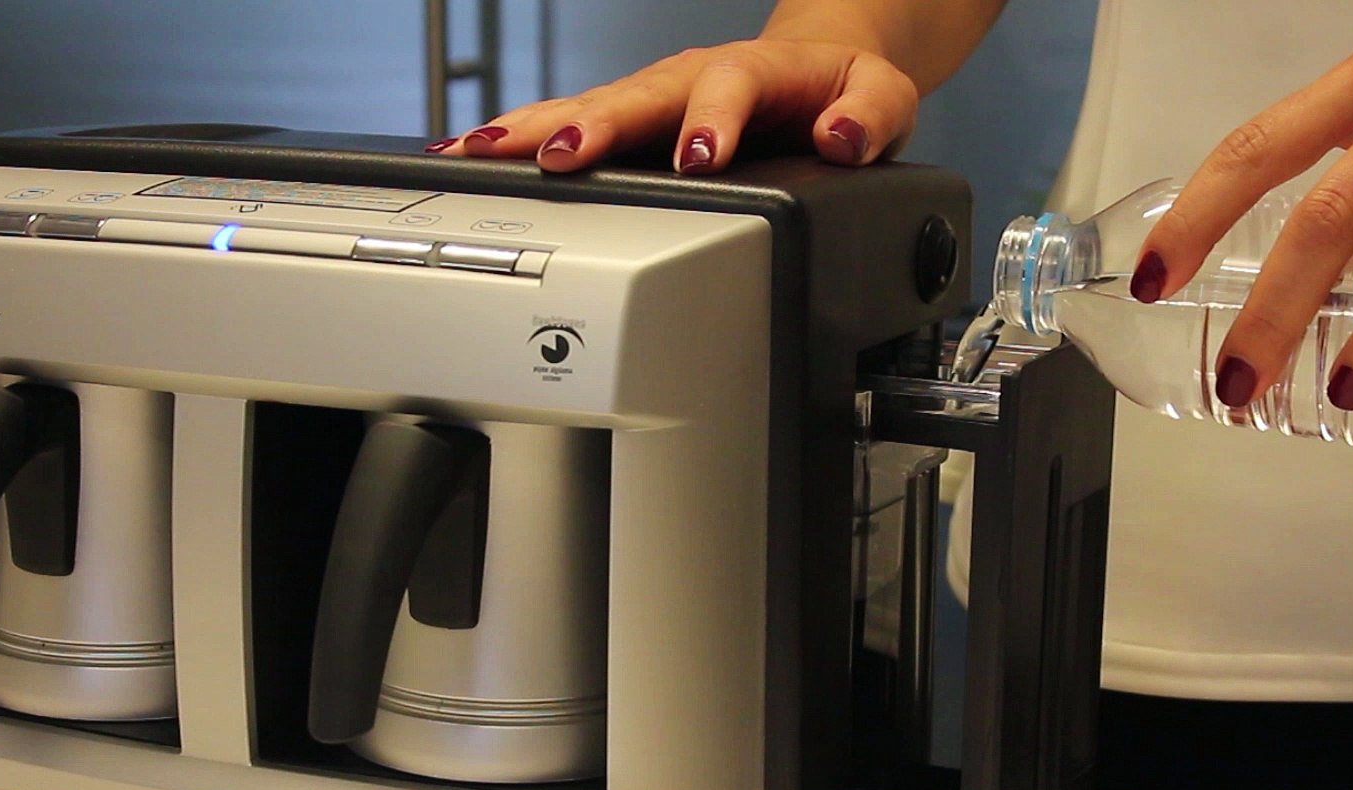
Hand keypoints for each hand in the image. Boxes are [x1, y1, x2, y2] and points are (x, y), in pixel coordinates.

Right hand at [430, 38, 920, 173]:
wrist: (822, 74)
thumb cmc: (844, 93)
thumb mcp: (884, 100)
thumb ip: (872, 117)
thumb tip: (842, 137)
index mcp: (755, 71)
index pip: (728, 85)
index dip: (711, 119)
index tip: (698, 157)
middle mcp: (691, 78)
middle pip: (634, 96)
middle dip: (595, 126)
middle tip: (559, 157)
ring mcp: (652, 101)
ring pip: (585, 108)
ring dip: (531, 131)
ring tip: (478, 153)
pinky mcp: (628, 124)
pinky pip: (568, 126)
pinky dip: (519, 141)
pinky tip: (468, 156)